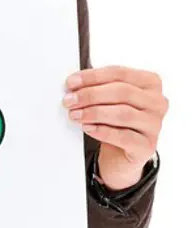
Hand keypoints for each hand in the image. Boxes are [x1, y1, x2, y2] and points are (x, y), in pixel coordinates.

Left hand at [63, 66, 167, 190]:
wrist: (121, 154)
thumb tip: (73, 85)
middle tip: (69, 100)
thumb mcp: (108, 100)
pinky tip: (88, 128)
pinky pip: (123, 136)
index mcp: (150, 83)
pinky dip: (102, 131)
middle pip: (122, 92)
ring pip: (123, 114)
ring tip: (74, 115)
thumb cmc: (114, 121)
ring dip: (94, 113)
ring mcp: (154, 124)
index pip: (120, 73)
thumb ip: (97, 88)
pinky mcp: (147, 146)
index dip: (93, 76)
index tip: (71, 82)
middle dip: (90, 95)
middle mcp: (157, 102)